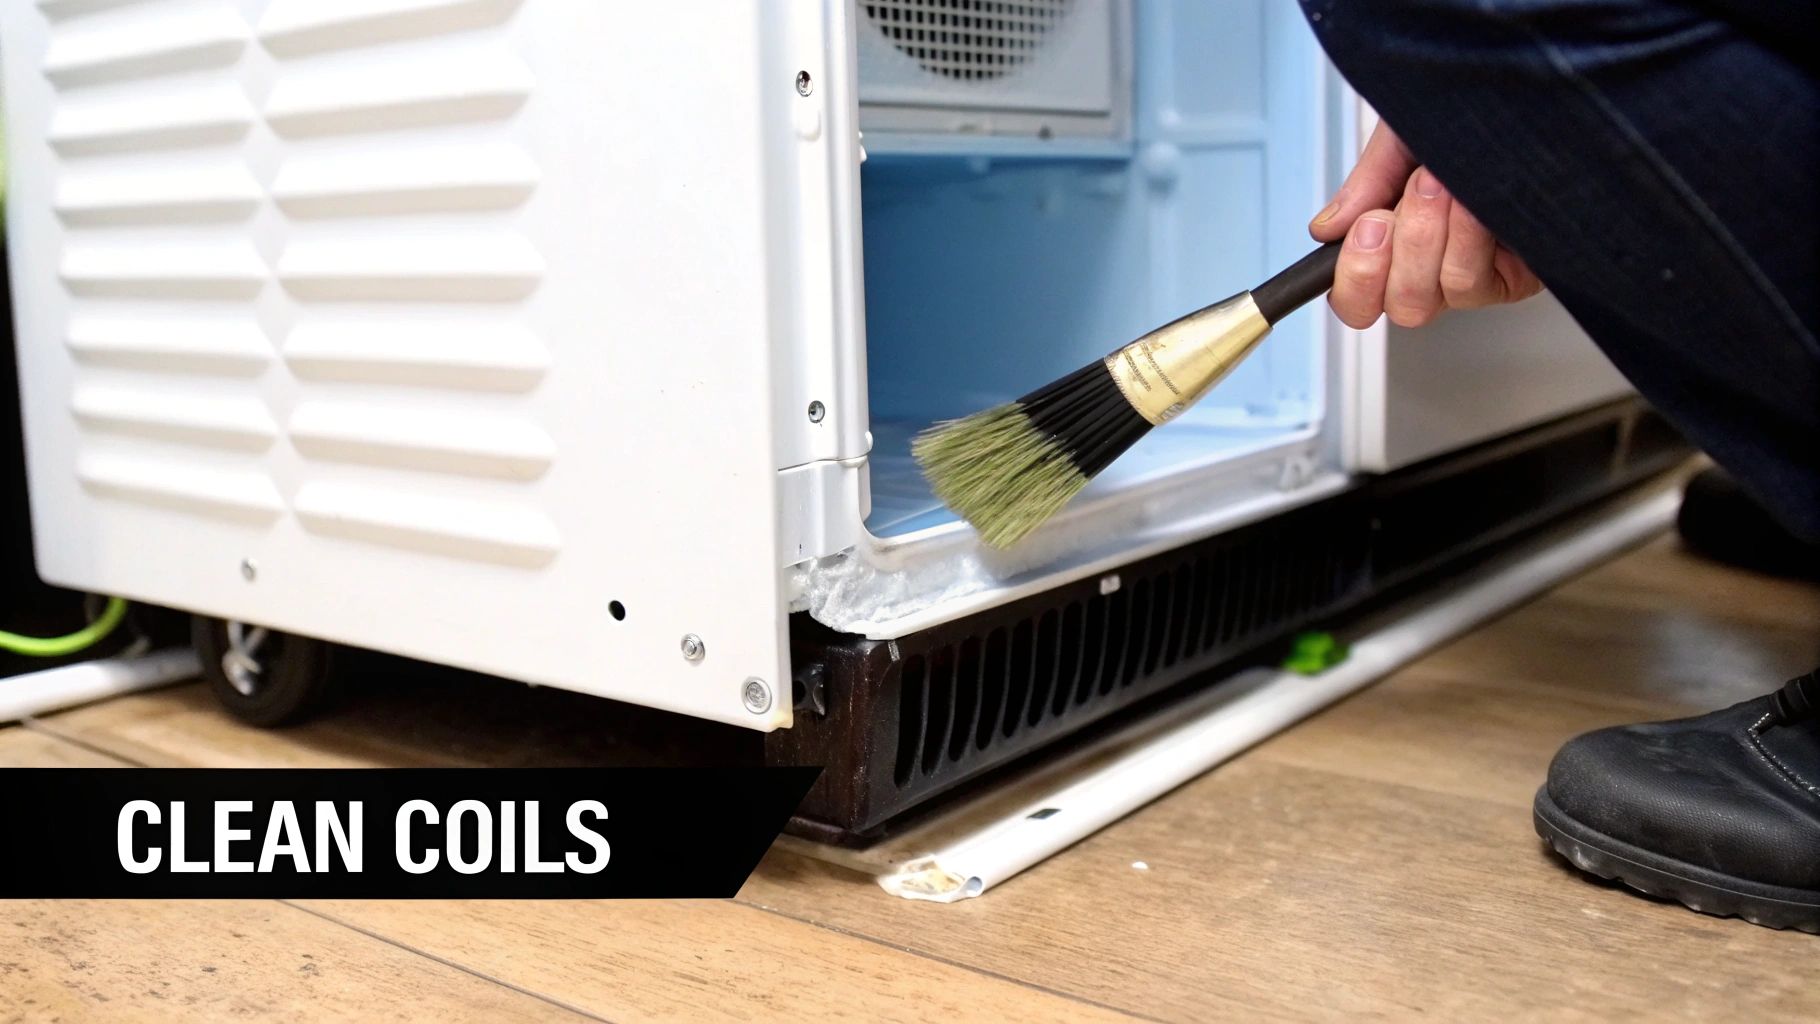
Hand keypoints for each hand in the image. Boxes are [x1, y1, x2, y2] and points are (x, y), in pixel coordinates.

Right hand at [1310, 122, 1542, 328]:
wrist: (1532, 95)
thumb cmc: (1477, 112)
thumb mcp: (1403, 136)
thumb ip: (1366, 184)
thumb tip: (1327, 229)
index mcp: (1399, 244)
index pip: (1358, 301)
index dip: (1352, 280)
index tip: (1361, 231)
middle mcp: (1437, 269)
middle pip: (1395, 308)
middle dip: (1386, 254)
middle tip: (1390, 210)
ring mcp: (1477, 275)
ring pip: (1427, 297)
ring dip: (1424, 236)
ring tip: (1438, 182)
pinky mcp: (1516, 278)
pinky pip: (1470, 283)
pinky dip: (1463, 238)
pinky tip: (1470, 200)